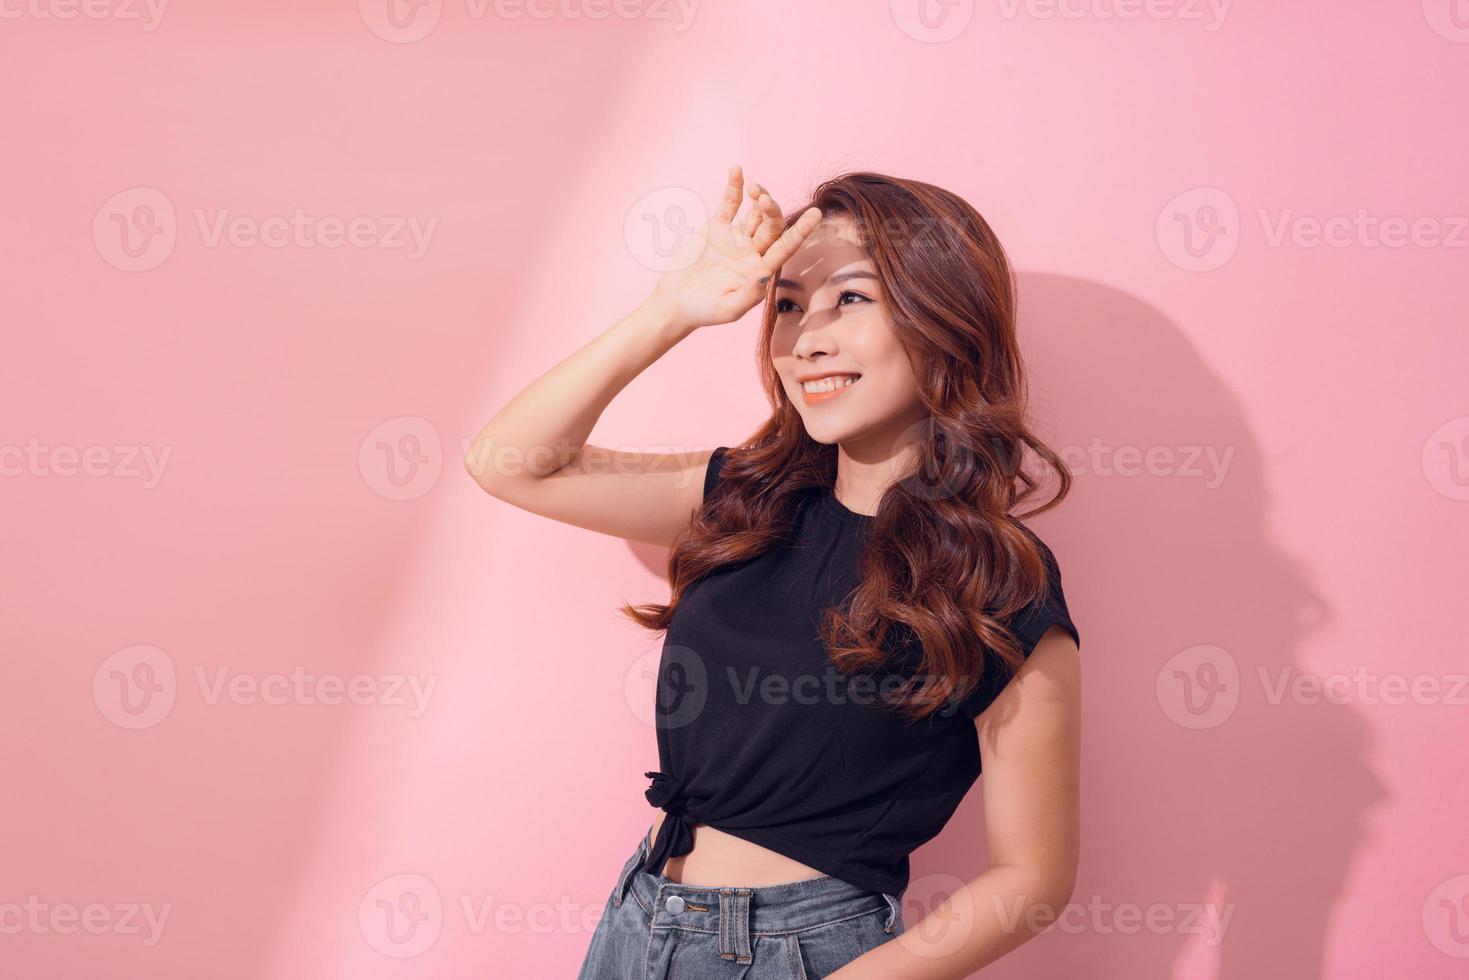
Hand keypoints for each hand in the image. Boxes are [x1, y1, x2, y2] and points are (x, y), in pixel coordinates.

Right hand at [648, 164, 821, 333]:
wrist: (675, 302)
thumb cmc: (704, 312)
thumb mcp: (729, 309)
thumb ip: (749, 294)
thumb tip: (766, 272)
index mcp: (762, 270)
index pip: (786, 247)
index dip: (801, 230)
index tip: (816, 214)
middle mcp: (753, 251)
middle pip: (772, 225)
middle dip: (771, 210)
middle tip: (763, 199)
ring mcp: (736, 237)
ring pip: (754, 211)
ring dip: (758, 196)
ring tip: (753, 187)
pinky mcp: (716, 227)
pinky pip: (729, 203)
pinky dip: (734, 187)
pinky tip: (736, 170)